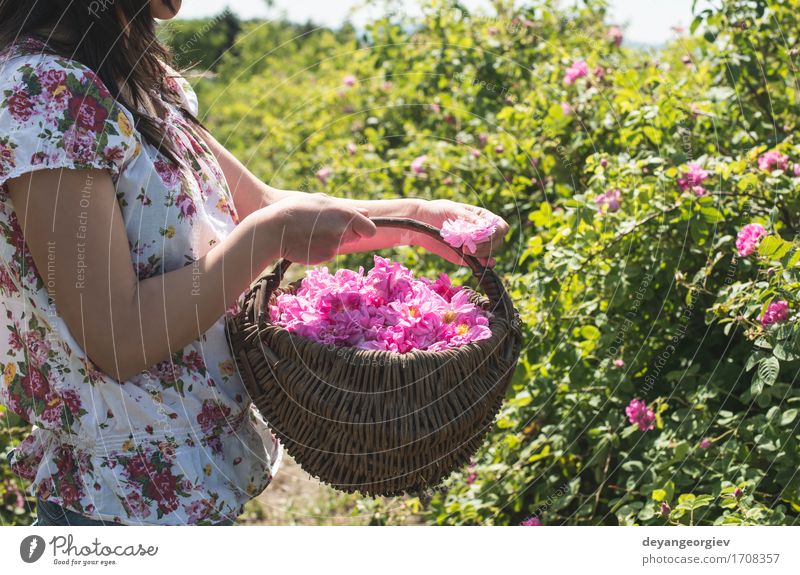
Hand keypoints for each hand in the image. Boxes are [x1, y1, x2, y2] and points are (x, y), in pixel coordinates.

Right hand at [260, 193, 376, 264]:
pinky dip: (320, 248)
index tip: (357, 228)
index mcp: (346, 214)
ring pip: (340, 245)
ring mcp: (334, 247)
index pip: (370, 230)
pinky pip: (327, 253)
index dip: (364, 228)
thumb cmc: (296, 209)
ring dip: (332, 240)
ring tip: (312, 231)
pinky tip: (307, 241)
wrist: (273, 228)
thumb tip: (366, 212)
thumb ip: (346, 208)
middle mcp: (343, 232)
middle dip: (347, 233)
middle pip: (356, 238)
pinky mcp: (324, 257)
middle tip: (326, 226)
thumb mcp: (321, 200)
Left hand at [412, 199, 508, 266]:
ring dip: (482, 254)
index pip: (500, 226)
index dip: (497, 232)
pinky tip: (482, 265)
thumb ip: (469, 218)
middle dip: (487, 245)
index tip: (484, 234)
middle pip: (497, 242)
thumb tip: (484, 227)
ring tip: (465, 250)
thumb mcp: (454, 210)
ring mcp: (476, 246)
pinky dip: (482, 265)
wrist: (422, 223)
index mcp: (483, 218)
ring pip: (490, 254)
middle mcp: (483, 233)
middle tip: (468, 245)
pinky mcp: (466, 257)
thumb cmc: (438, 211)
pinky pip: (479, 264)